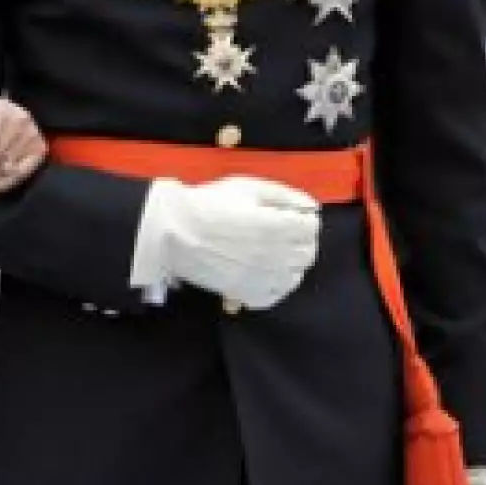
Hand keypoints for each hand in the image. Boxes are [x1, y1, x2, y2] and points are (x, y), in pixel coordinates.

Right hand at [141, 176, 320, 310]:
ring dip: (290, 263)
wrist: (174, 232)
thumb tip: (311, 207)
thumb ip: (285, 195)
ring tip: (273, 254)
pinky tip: (265, 274)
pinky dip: (276, 287)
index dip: (304, 219)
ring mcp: (261, 278)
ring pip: (295, 276)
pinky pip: (274, 297)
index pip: (311, 227)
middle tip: (284, 234)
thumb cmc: (209, 204)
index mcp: (277, 226)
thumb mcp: (248, 187)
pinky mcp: (245, 293)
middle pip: (307, 253)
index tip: (292, 216)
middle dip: (301, 241)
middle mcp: (274, 255)